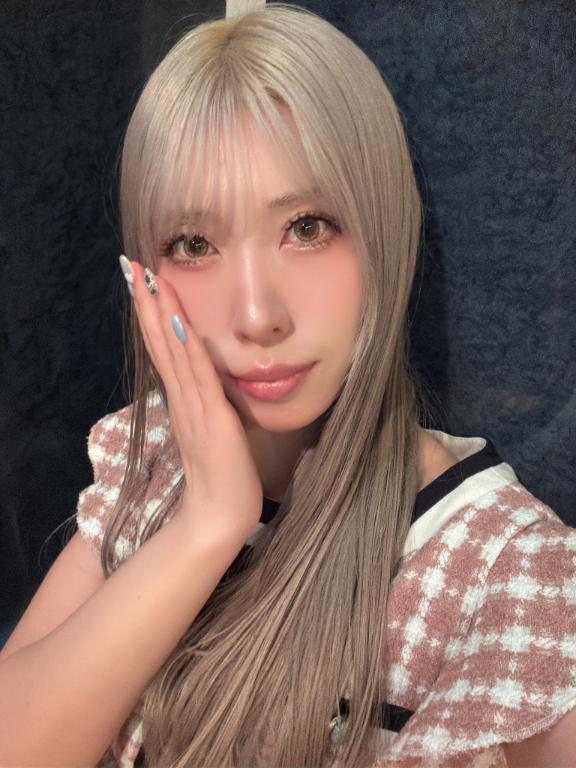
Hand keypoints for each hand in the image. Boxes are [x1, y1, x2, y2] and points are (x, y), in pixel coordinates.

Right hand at [127, 260, 262, 540]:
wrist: (219, 516)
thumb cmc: (221, 475)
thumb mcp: (213, 430)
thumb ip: (207, 405)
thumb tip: (208, 380)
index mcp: (184, 399)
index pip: (164, 349)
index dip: (153, 315)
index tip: (144, 283)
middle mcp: (184, 399)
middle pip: (161, 343)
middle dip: (148, 304)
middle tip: (133, 267)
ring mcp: (195, 408)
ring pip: (175, 353)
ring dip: (162, 316)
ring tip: (150, 282)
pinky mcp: (213, 420)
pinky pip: (200, 379)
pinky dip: (189, 351)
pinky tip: (180, 325)